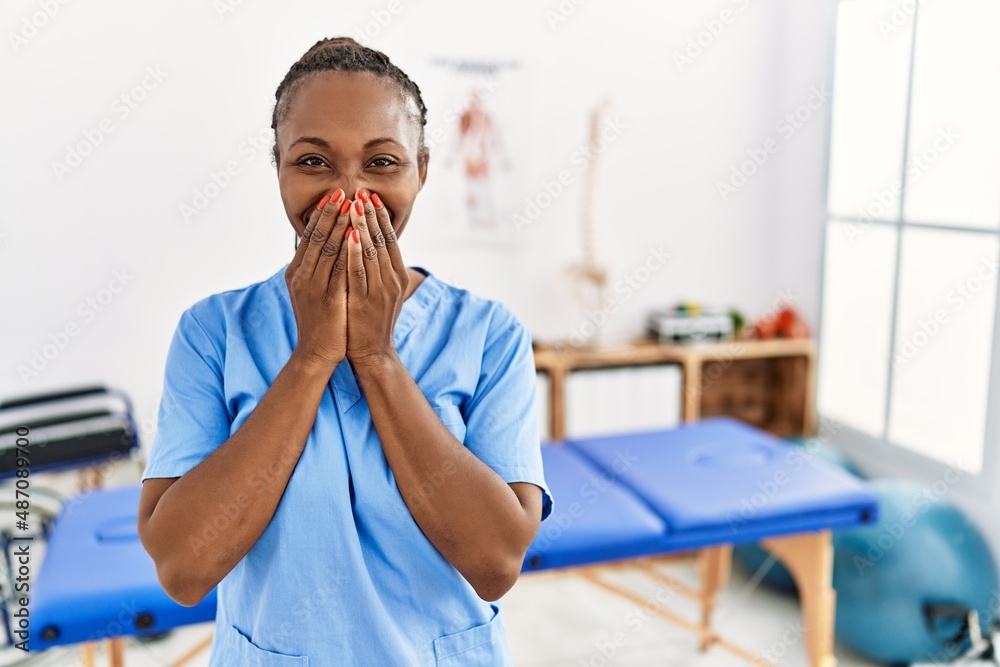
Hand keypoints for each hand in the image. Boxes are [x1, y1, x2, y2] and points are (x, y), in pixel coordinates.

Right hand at [285, 188, 352, 370]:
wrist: (316, 352)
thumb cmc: (319, 320)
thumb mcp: (312, 290)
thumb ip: (316, 268)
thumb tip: (326, 244)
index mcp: (296, 272)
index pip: (309, 236)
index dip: (321, 214)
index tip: (333, 195)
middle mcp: (301, 276)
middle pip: (317, 237)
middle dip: (330, 212)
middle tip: (342, 190)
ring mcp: (313, 287)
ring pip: (328, 249)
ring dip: (341, 224)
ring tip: (351, 205)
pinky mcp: (328, 299)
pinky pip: (339, 269)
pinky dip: (348, 250)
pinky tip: (357, 235)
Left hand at [344, 189, 408, 368]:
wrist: (372, 352)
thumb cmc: (372, 320)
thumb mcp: (381, 290)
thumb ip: (379, 268)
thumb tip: (370, 244)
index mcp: (397, 275)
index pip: (389, 239)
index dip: (380, 217)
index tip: (371, 197)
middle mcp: (392, 280)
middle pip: (382, 241)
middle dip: (371, 215)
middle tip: (362, 192)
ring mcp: (380, 290)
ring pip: (372, 252)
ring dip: (362, 227)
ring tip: (354, 205)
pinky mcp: (366, 301)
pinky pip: (359, 272)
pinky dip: (354, 252)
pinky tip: (348, 235)